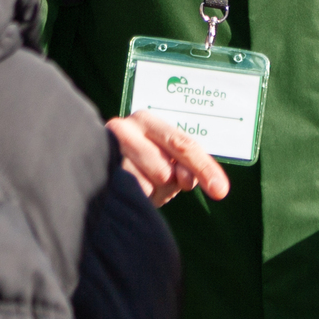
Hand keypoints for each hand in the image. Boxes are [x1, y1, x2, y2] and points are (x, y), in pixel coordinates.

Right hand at [108, 112, 230, 206]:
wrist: (97, 167)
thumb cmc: (143, 164)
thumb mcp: (169, 160)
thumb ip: (187, 166)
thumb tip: (186, 180)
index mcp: (148, 121)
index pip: (183, 144)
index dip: (204, 168)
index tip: (221, 190)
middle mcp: (125, 129)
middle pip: (165, 169)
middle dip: (171, 183)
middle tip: (168, 181)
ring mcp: (109, 152)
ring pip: (147, 185)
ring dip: (151, 192)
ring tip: (141, 182)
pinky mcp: (99, 171)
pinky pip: (130, 194)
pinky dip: (137, 197)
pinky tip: (130, 190)